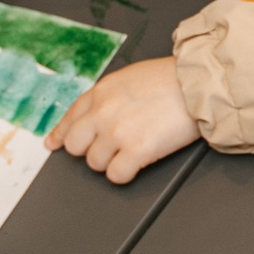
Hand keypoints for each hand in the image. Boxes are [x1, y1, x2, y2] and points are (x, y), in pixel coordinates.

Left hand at [44, 55, 199, 183]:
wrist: (198, 83)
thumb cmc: (172, 79)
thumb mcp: (130, 78)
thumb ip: (108, 97)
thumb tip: (96, 113)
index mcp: (101, 92)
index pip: (70, 118)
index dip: (62, 134)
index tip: (55, 143)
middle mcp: (103, 112)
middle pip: (75, 145)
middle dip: (89, 149)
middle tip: (107, 148)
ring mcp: (117, 132)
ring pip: (95, 163)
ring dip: (111, 162)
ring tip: (131, 151)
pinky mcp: (137, 150)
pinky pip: (116, 175)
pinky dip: (124, 174)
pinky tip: (136, 165)